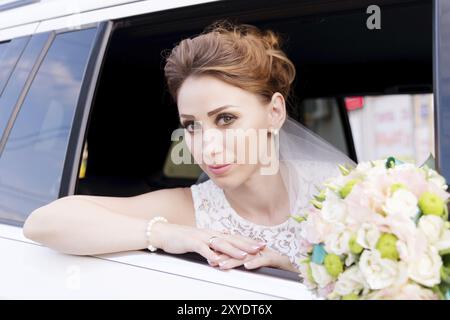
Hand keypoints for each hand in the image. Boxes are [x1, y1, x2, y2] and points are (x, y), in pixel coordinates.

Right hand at [149, 222, 265, 262]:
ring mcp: (201, 237)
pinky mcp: (192, 242)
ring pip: (220, 244)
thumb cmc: (183, 237)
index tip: (262, 244)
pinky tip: (218, 261)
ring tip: (245, 255)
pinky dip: (211, 255)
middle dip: (247, 244)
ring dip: (233, 250)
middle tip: (261, 248)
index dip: (248, 241)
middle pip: (232, 239)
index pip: (235, 237)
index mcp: (214, 233)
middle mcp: (210, 233)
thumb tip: (225, 249)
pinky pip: (203, 249)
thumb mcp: (202, 240)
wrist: (165, 232)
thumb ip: (214, 244)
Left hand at [208, 245, 298, 272]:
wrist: (296, 270)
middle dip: (223, 256)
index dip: (221, 252)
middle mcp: (259, 250)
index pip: (234, 249)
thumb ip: (245, 261)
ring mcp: (268, 254)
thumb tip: (229, 263)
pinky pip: (264, 261)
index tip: (208, 256)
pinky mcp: (277, 260)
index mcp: (253, 250)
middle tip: (211, 260)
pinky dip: (255, 263)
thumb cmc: (276, 268)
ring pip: (248, 256)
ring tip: (223, 264)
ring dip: (234, 261)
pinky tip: (247, 266)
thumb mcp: (258, 264)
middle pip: (238, 251)